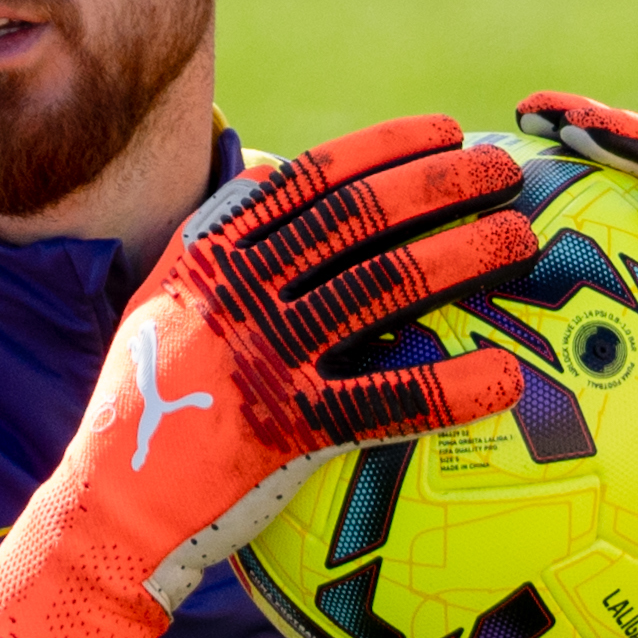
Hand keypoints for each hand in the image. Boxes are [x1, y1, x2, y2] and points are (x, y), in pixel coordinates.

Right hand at [0, 116, 536, 637]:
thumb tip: (268, 171)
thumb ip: (216, 237)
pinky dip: (451, 387)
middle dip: (440, 184)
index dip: (386, 148)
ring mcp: (265, 355)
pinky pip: (387, 398)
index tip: (444, 132)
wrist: (114, 505)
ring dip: (463, 255)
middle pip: (358, 218)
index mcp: (212, 254)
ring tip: (523, 240)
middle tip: (501, 171)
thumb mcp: (165, 299)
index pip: (311, 179)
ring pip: (383, 287)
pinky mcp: (290, 426)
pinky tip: (506, 377)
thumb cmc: (150, 401)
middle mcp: (239, 292)